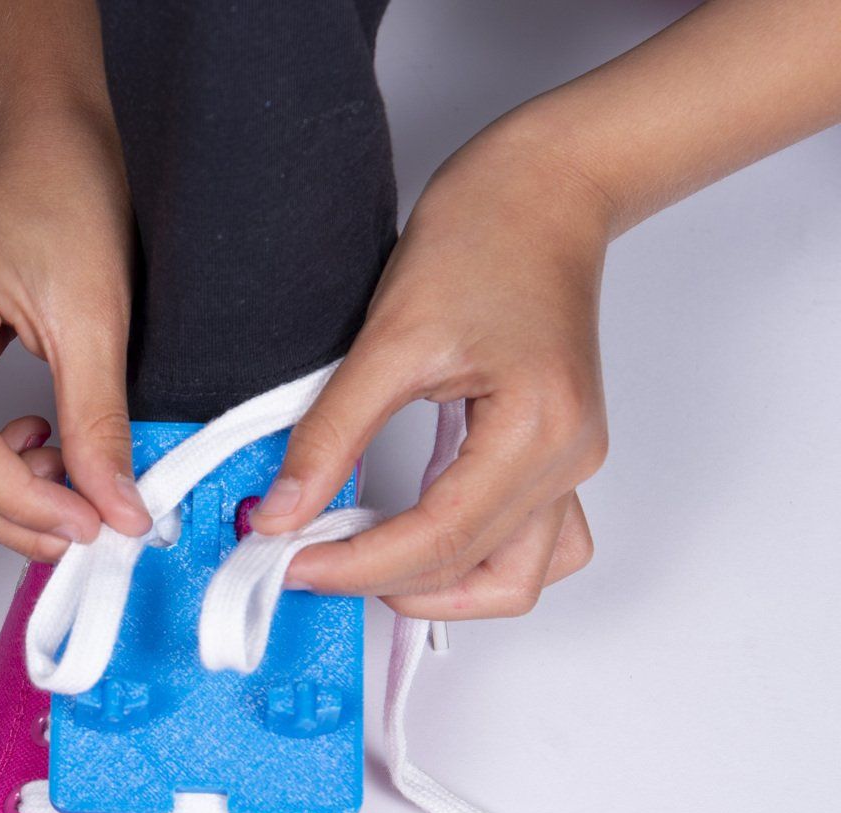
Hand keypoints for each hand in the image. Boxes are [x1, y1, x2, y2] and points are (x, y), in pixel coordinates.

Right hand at [0, 105, 149, 560]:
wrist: (41, 135)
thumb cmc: (66, 192)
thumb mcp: (99, 313)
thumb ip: (101, 423)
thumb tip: (116, 509)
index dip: (19, 502)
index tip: (87, 523)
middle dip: (6, 512)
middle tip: (82, 520)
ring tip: (55, 473)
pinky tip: (26, 439)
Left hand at [253, 125, 606, 618]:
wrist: (546, 186)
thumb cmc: (485, 236)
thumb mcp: (387, 339)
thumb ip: (330, 435)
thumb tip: (278, 514)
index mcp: (536, 431)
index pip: (437, 542)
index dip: (352, 567)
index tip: (284, 564)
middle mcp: (568, 459)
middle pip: (473, 571)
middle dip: (379, 579)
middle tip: (302, 560)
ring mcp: (572, 461)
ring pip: (516, 577)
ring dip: (439, 588)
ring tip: (357, 558)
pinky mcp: (557, 453)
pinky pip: (532, 545)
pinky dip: (472, 560)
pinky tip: (411, 539)